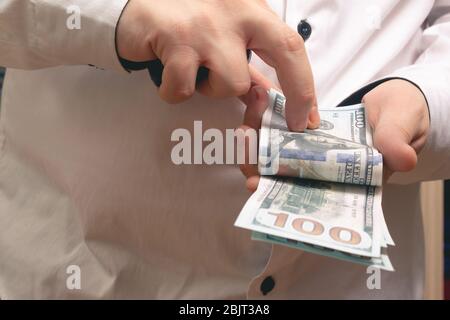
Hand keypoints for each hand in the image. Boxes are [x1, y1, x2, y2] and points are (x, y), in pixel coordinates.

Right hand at [116, 0, 319, 130]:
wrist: (133, 5)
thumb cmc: (184, 20)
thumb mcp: (223, 32)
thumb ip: (247, 60)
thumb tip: (271, 95)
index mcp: (250, 8)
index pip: (291, 44)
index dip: (305, 84)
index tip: (306, 116)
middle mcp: (235, 10)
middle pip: (286, 51)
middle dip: (298, 93)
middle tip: (292, 123)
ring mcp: (206, 25)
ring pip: (233, 83)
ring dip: (212, 90)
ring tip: (194, 72)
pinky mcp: (176, 39)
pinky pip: (186, 90)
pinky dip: (176, 91)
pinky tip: (168, 72)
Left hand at [239, 79, 429, 191]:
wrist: (395, 106)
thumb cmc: (403, 121)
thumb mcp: (403, 129)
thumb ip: (397, 143)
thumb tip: (402, 159)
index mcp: (338, 184)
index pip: (302, 198)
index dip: (277, 196)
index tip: (255, 185)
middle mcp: (317, 173)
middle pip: (277, 176)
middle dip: (254, 160)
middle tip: (244, 136)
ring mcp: (307, 153)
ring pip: (271, 152)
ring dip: (254, 133)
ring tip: (252, 106)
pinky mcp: (300, 132)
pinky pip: (276, 128)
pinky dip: (265, 114)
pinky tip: (260, 95)